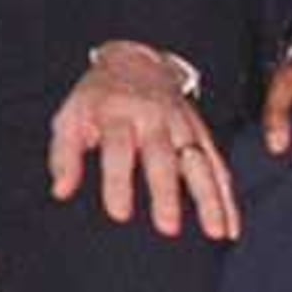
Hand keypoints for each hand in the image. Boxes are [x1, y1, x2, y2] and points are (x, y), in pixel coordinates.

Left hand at [48, 42, 238, 239]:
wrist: (136, 60)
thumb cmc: (97, 99)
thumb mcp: (70, 117)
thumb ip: (64, 155)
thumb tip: (60, 191)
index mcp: (117, 113)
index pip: (118, 149)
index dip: (118, 181)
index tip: (119, 215)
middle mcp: (153, 118)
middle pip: (162, 157)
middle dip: (166, 192)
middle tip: (168, 227)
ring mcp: (181, 124)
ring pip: (198, 162)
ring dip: (209, 197)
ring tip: (216, 232)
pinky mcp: (200, 131)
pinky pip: (217, 163)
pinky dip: (226, 194)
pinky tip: (231, 225)